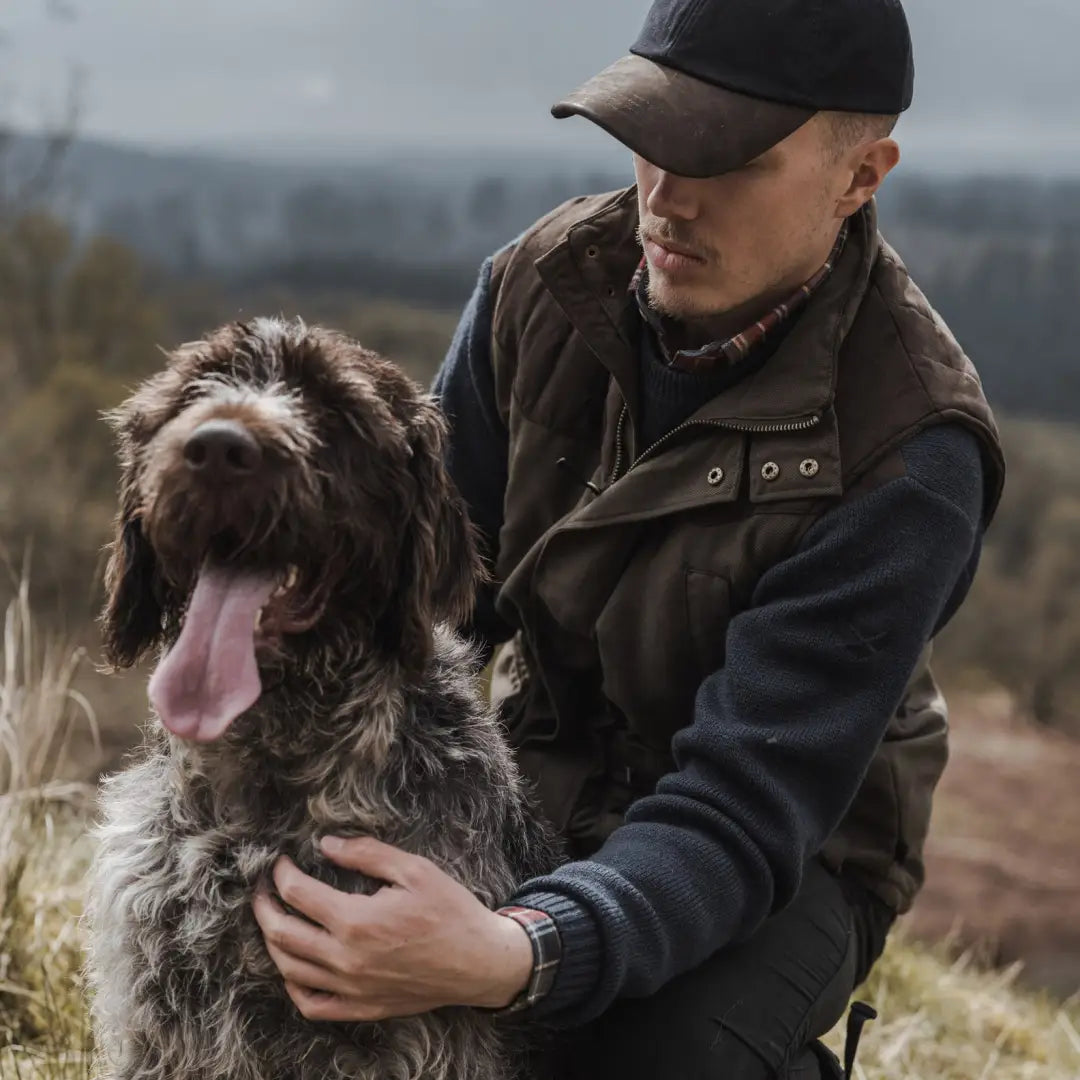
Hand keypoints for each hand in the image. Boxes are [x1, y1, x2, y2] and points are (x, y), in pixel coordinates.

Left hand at [251, 836, 533, 1022]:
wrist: (479, 961)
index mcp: (356, 920)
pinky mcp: (361, 1008)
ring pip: (289, 969)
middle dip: (264, 906)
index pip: (298, 894)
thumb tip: (327, 844)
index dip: (282, 874)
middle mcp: (346, 959)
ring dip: (273, 942)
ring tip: (273, 920)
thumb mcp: (414, 869)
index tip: (281, 861)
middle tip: (262, 889)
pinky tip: (294, 966)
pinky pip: (312, 1004)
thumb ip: (367, 854)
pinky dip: (294, 985)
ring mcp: (351, 989)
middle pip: (281, 934)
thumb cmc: (450, 911)